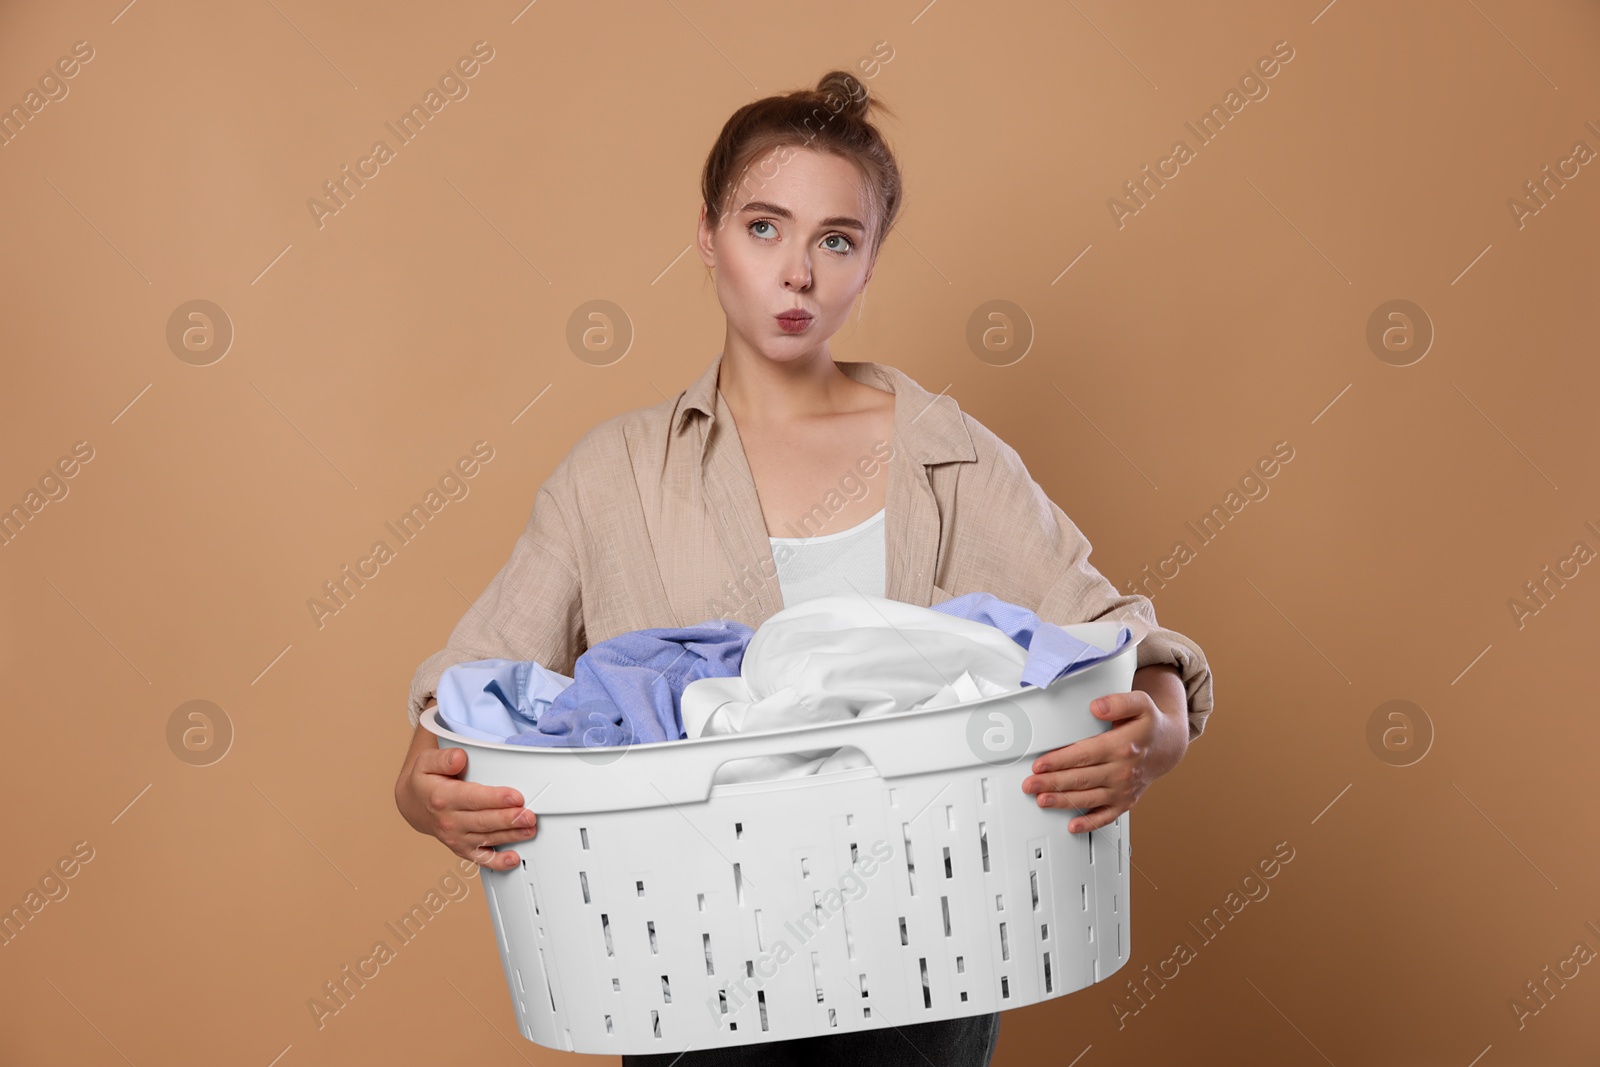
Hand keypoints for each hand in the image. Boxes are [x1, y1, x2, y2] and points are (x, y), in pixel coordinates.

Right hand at [395, 736, 538, 870]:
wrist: (414, 804)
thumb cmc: (425, 781)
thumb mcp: (427, 762)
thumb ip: (444, 758)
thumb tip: (459, 758)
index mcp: (442, 798)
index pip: (473, 799)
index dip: (496, 798)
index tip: (515, 797)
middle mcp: (449, 821)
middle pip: (484, 821)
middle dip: (509, 819)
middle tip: (529, 816)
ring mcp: (456, 837)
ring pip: (487, 838)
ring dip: (511, 836)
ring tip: (529, 829)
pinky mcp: (462, 848)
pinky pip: (480, 858)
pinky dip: (497, 862)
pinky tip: (513, 859)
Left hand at [1020, 672, 1187, 832]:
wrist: (1168, 746)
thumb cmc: (1150, 725)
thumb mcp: (1140, 703)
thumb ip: (1118, 702)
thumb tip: (1097, 707)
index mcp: (1122, 746)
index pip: (1085, 755)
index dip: (1060, 761)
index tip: (1040, 764)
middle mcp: (1123, 770)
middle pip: (1082, 778)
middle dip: (1052, 783)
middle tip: (1030, 784)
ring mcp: (1124, 788)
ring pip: (1089, 798)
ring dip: (1063, 801)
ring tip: (1042, 800)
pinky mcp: (1126, 801)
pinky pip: (1107, 816)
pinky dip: (1089, 823)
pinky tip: (1073, 826)